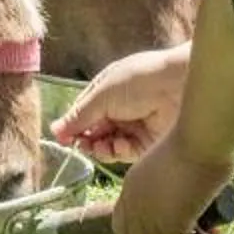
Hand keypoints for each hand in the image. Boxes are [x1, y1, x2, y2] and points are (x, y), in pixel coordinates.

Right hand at [50, 43, 191, 165]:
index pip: (83, 114)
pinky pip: (125, 153)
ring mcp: (133, 127)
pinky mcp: (147, 143)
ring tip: (100, 146)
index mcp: (106, 93)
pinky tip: (118, 145)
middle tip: (82, 144)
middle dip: (85, 140)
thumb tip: (55, 130)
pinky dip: (118, 152)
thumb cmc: (139, 80)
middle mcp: (118, 111)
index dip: (72, 126)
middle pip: (94, 133)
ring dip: (100, 148)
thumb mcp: (103, 94)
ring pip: (107, 146)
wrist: (179, 86)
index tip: (62, 138)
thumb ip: (80, 115)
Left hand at [112, 129, 233, 233]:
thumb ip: (164, 181)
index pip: (123, 230)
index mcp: (130, 189)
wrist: (200, 137)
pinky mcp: (174, 225)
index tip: (169, 233)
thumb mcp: (166, 164)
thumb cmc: (193, 141)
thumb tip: (181, 196)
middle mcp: (135, 206)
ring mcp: (151, 217)